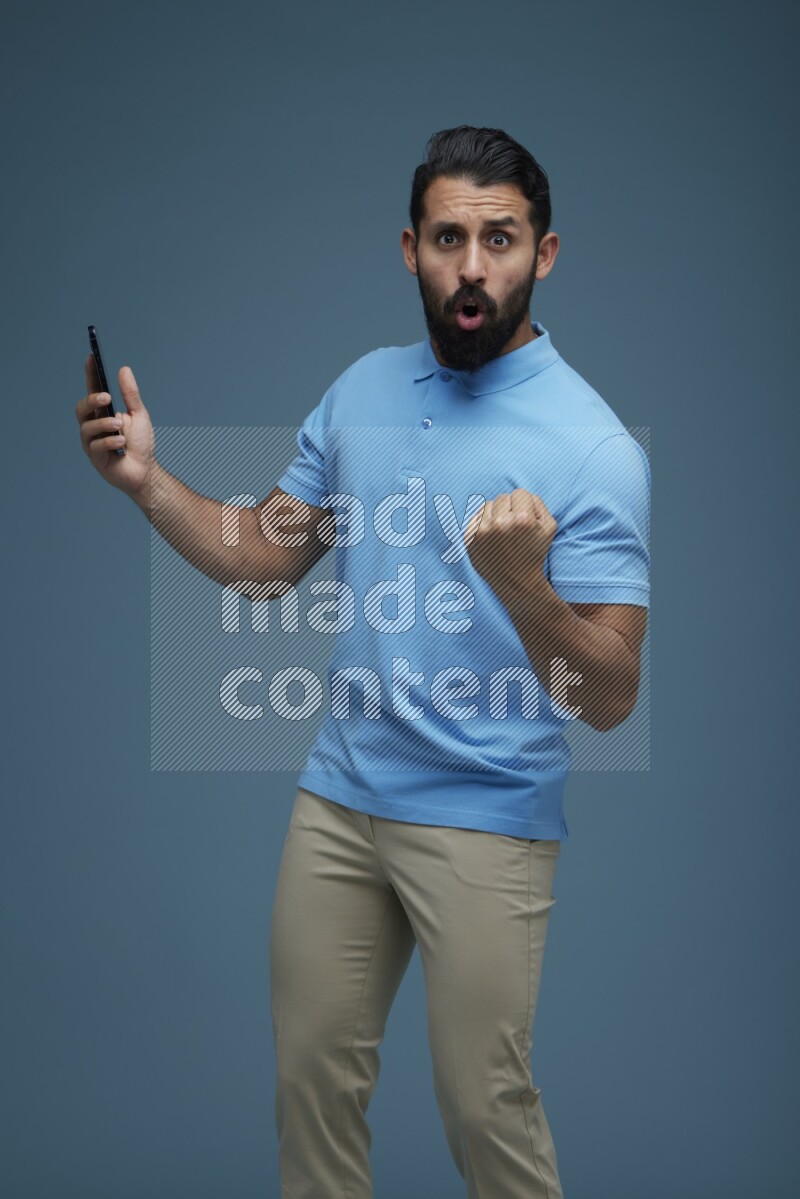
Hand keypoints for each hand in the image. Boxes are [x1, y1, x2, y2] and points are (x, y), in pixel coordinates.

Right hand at [75, 357, 155, 498]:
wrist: (146, 471)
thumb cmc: (141, 444)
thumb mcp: (139, 415)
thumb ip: (130, 395)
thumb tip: (123, 369)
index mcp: (103, 412)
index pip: (93, 390)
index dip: (90, 374)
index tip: (91, 357)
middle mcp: (94, 425)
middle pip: (81, 408)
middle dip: (92, 400)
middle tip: (107, 397)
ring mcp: (92, 442)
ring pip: (87, 427)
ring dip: (105, 424)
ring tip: (120, 427)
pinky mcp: (95, 457)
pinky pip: (95, 446)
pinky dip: (110, 442)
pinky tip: (122, 444)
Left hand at [465, 488, 556, 600]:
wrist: (516, 581)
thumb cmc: (534, 552)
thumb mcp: (549, 527)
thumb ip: (539, 503)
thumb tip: (522, 494)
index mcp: (522, 519)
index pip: (520, 493)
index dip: (524, 504)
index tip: (525, 518)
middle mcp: (501, 523)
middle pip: (503, 497)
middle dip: (510, 508)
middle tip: (514, 526)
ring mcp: (483, 531)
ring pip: (488, 505)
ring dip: (495, 514)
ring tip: (503, 530)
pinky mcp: (471, 539)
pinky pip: (476, 517)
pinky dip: (483, 523)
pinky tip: (492, 535)